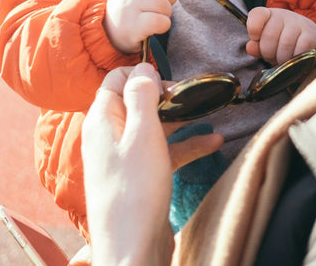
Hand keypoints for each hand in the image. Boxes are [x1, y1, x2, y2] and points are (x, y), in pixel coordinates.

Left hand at [83, 64, 220, 265]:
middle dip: (167, 95)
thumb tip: (143, 68)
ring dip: (181, 119)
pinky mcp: (140, 178)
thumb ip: (142, 95)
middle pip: (137, 102)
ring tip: (210, 112)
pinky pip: (163, 152)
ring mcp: (125, 158)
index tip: (171, 79)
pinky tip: (214, 142)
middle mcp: (109, 136)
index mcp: (101, 119)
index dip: (143, 74)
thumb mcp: (142, 133)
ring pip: (154, 127)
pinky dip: (186, 145)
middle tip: (196, 95)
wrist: (132, 249)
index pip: (116, 79)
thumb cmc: (135, 190)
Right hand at [104, 0, 181, 54]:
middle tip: (164, 8)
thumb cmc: (125, 13)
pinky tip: (157, 28)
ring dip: (167, 14)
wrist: (105, 34)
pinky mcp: (134, 25)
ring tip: (158, 18)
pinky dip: (164, 25)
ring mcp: (131, 7)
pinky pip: (161, 21)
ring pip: (163, 4)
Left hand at [246, 8, 315, 63]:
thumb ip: (256, 46)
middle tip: (273, 56)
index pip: (256, 16)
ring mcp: (299, 24)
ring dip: (282, 58)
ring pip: (285, 45)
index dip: (254, 31)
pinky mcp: (311, 36)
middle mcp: (284, 15)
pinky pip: (299, 50)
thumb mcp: (266, 42)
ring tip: (283, 60)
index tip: (257, 39)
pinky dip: (294, 59)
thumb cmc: (282, 41)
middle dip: (268, 53)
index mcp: (269, 14)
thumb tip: (251, 48)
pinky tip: (294, 59)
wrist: (308, 38)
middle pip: (269, 36)